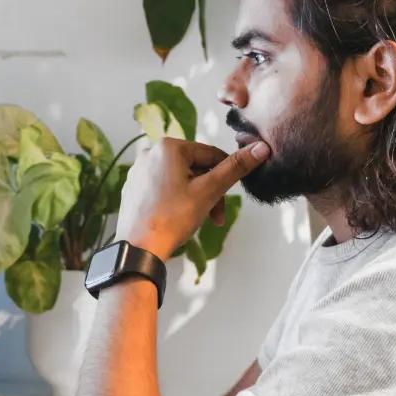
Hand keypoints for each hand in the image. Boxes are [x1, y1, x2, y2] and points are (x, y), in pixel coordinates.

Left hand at [115, 138, 270, 259]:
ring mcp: (139, 170)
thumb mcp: (209, 191)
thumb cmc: (172, 218)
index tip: (229, 199)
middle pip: (195, 167)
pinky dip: (176, 200)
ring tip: (199, 220)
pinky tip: (177, 218)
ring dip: (195, 197)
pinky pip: (163, 187)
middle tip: (216, 216)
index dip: (226, 176)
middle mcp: (149, 152)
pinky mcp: (133, 188)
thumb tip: (261, 148)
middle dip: (209, 191)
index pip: (211, 154)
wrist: (138, 248)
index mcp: (168, 147)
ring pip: (180, 178)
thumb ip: (235, 168)